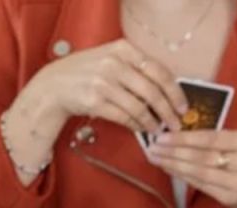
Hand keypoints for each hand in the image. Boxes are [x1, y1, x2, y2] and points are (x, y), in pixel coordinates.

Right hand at [25, 38, 187, 133]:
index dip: (174, 90)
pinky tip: (142, 129)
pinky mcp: (95, 102)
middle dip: (168, 110)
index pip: (158, 70)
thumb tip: (164, 89)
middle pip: (152, 90)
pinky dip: (136, 125)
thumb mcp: (110, 59)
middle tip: (176, 123)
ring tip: (159, 129)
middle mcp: (115, 64)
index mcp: (123, 49)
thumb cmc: (85, 73)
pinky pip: (123, 116)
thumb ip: (134, 67)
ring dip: (152, 121)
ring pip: (139, 106)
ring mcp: (104, 83)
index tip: (183, 105)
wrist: (53, 85)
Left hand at [148, 130, 236, 207]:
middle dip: (174, 152)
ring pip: (199, 172)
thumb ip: (215, 141)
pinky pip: (200, 185)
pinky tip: (168, 170)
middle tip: (152, 148)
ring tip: (156, 159)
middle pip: (202, 156)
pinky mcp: (230, 197)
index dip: (184, 138)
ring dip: (174, 165)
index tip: (162, 136)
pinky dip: (182, 177)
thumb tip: (177, 136)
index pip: (210, 138)